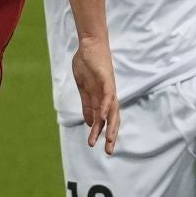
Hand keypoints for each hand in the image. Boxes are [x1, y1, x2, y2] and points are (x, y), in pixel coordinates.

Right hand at [71, 36, 120, 154]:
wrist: (89, 44)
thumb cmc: (87, 64)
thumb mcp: (83, 88)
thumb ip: (87, 104)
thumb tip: (88, 122)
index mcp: (101, 98)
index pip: (105, 119)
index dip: (104, 132)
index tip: (101, 147)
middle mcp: (108, 95)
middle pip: (112, 119)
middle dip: (111, 135)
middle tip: (109, 152)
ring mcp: (108, 88)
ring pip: (112, 111)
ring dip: (110, 127)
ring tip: (107, 140)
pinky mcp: (106, 79)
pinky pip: (108, 96)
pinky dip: (106, 108)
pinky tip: (103, 119)